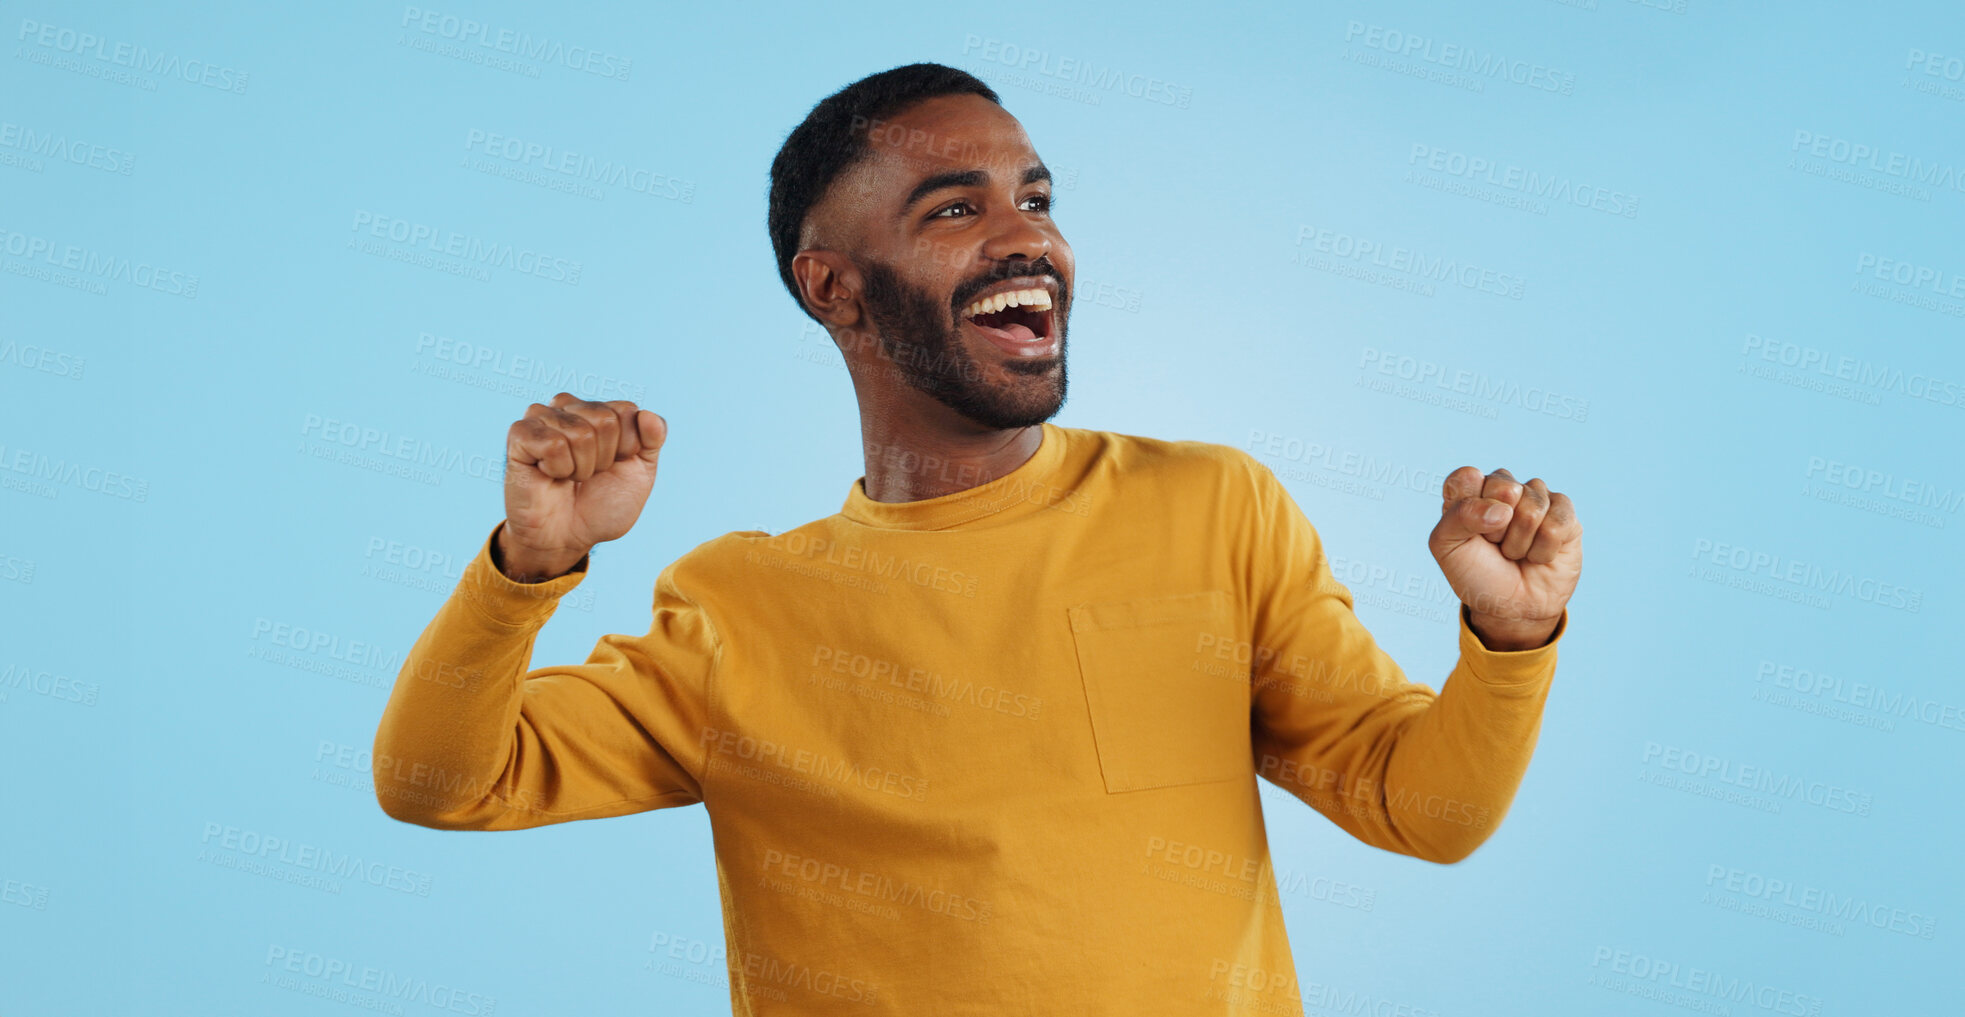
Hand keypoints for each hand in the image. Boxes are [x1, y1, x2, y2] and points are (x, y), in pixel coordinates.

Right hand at [496, 392, 666, 581]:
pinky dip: (559, 468)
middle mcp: (571, 408)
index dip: (627, 447)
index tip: (614, 466)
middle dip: (604, 458)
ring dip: (581, 467)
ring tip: (568, 476)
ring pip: (580, 433)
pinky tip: (548, 474)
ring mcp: (543, 417)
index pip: (627, 410)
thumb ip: (653, 440)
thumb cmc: (601, 506)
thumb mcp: (641, 474)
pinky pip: (552, 444)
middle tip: (587, 475)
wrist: (568, 538)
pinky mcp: (520, 434)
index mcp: (601, 411)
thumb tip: (648, 414)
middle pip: (605, 419)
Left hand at [1427, 467, 1581, 649]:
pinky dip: (1543, 550)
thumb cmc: (1476, 574)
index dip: (1469, 509)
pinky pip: (1556, 523)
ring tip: (1515, 552)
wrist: (1511, 608)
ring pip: (1532, 508)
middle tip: (1495, 544)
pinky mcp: (1565, 513)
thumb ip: (1458, 516)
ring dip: (1519, 543)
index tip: (1469, 533)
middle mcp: (1504, 488)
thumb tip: (1504, 509)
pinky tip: (1538, 555)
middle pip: (1504, 486)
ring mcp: (1537, 498)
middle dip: (1496, 528)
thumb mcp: (1447, 547)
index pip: (1466, 477)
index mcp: (1470, 490)